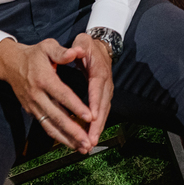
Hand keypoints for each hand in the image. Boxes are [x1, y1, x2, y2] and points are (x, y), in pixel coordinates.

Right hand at [0, 38, 100, 153]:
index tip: (89, 116)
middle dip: (73, 131)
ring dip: (67, 139)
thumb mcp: (47, 46)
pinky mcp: (32, 112)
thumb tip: (76, 52)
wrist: (10, 64)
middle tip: (88, 142)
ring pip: (50, 126)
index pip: (62, 95)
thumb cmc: (33, 55)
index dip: (76, 106)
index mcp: (44, 79)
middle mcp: (37, 95)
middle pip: (57, 116)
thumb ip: (62, 51)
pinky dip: (58, 137)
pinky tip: (71, 144)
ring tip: (82, 148)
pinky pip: (46, 126)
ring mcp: (33, 106)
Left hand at [71, 31, 113, 149]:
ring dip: (98, 128)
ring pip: (104, 111)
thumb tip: (77, 50)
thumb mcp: (82, 41)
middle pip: (103, 105)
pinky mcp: (104, 95)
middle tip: (90, 139)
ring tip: (90, 143)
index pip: (97, 88)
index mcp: (99, 70)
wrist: (100, 45)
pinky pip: (102, 112)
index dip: (95, 103)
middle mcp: (105, 83)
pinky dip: (98, 125)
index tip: (91, 117)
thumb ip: (78, 46)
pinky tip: (91, 136)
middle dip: (97, 124)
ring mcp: (106, 90)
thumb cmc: (87, 45)